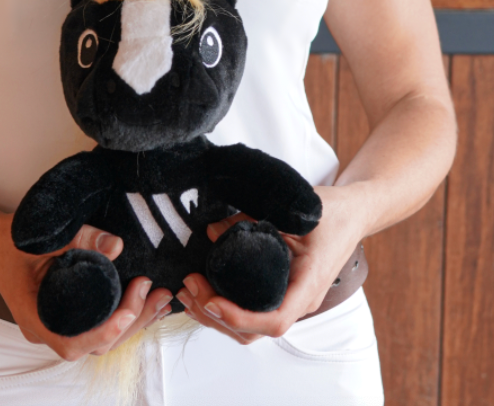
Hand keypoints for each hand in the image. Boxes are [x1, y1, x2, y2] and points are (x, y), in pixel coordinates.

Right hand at [0, 213, 172, 359]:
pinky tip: (144, 301)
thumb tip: (117, 246)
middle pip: (93, 343)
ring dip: (132, 322)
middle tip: (158, 294)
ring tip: (160, 298)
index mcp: (34, 316)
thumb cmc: (10, 240)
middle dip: (131, 323)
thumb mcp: (41, 234)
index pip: (72, 342)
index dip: (105, 331)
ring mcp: (54, 325)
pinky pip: (96, 325)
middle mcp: (45, 328)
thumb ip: (78, 238)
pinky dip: (121, 316)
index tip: (131, 305)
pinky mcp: (65, 315)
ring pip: (98, 339)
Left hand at [177, 183, 367, 344]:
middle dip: (216, 315)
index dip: (240, 317)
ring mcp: (292, 300)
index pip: (275, 320)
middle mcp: (300, 301)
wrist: (353, 213)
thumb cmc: (331, 212)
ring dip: (216, 315)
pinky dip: (227, 306)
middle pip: (255, 331)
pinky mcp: (283, 292)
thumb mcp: (293, 210)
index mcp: (309, 285)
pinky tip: (206, 290)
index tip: (211, 301)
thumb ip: (253, 220)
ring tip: (189, 292)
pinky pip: (254, 311)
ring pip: (251, 328)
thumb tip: (211, 231)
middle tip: (188, 286)